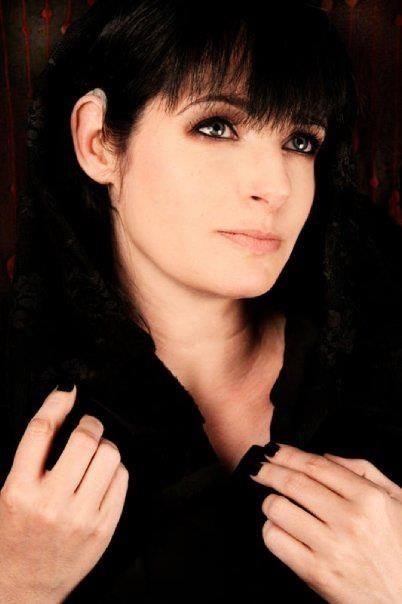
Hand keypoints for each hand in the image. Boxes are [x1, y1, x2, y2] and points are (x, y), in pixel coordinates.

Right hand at [0, 385, 128, 601]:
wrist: (23, 588)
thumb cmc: (14, 538)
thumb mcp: (9, 494)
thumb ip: (33, 458)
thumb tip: (61, 415)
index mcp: (19, 490)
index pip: (40, 431)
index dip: (56, 403)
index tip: (68, 392)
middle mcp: (51, 502)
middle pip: (83, 439)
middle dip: (89, 425)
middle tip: (88, 428)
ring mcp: (81, 516)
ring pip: (109, 456)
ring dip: (105, 447)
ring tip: (96, 454)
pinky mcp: (104, 527)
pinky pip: (122, 480)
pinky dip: (116, 470)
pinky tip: (103, 476)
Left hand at [250, 443, 401, 602]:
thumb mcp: (398, 502)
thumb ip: (364, 472)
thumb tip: (325, 457)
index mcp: (369, 499)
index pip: (316, 466)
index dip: (288, 454)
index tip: (273, 449)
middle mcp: (349, 520)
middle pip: (293, 483)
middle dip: (269, 470)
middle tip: (258, 466)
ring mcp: (331, 547)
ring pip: (279, 509)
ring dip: (269, 501)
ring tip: (272, 501)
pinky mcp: (316, 573)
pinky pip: (276, 541)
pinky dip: (270, 530)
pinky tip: (279, 528)